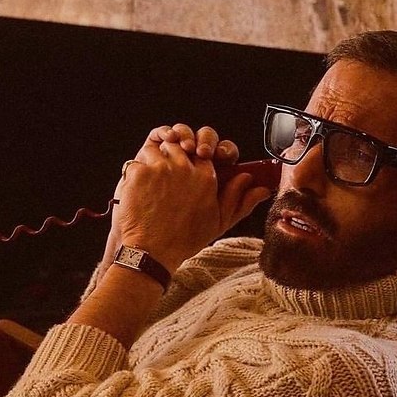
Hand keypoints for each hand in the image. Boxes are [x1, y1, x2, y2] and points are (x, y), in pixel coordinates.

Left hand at [114, 123, 270, 272]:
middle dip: (175, 153)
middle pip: (181, 145)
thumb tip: (259, 187)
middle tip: (169, 170)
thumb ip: (240, 200)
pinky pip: (138, 159)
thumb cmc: (184, 241)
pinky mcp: (140, 171)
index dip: (196, 155)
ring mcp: (161, 167)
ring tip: (153, 178)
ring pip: (159, 148)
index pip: (204, 151)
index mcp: (207, 177)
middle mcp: (186, 167)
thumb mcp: (219, 222)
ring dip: (156, 158)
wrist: (151, 252)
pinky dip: (137, 170)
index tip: (190, 162)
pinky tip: (139, 186)